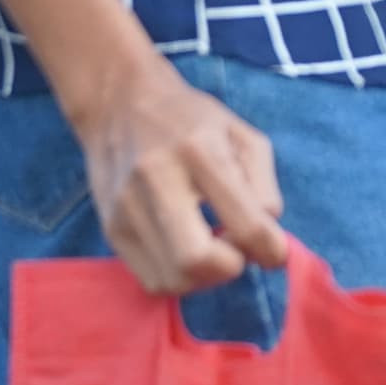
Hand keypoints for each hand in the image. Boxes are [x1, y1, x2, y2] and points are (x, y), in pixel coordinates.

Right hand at [72, 59, 290, 295]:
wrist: (119, 104)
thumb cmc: (191, 119)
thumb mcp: (242, 135)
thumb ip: (264, 187)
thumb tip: (267, 243)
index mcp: (199, 149)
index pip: (243, 222)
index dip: (270, 249)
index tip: (274, 251)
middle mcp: (157, 179)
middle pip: (196, 260)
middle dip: (230, 269)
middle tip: (238, 251)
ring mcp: (127, 208)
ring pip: (173, 279)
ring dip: (205, 278)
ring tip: (214, 249)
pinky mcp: (110, 229)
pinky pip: (151, 280)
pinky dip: (179, 278)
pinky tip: (188, 250)